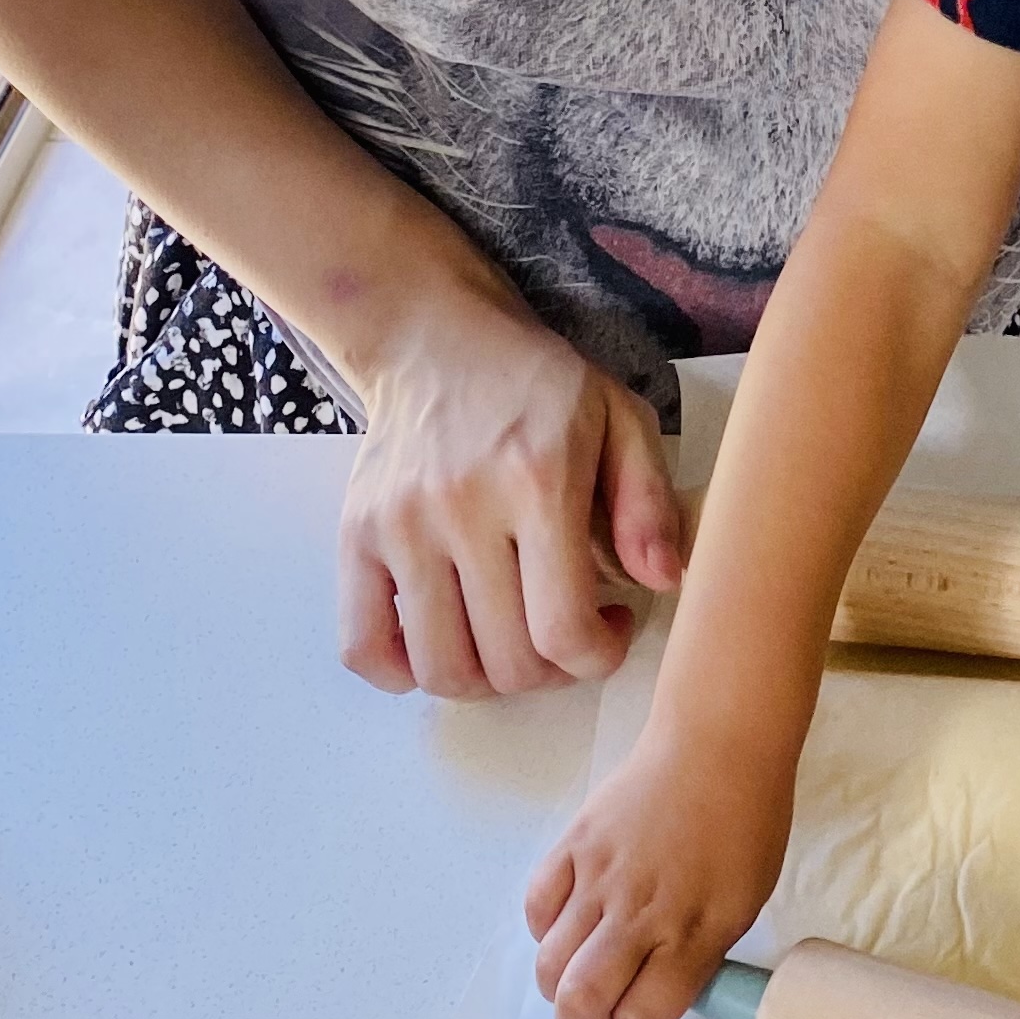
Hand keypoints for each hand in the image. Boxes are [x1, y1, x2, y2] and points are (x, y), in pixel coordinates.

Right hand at [337, 269, 685, 697]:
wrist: (436, 337)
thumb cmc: (538, 385)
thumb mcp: (619, 416)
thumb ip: (649, 500)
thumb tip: (664, 580)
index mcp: (537, 482)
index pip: (562, 629)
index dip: (597, 657)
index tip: (611, 627)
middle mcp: (462, 509)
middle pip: (507, 662)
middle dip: (553, 671)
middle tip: (566, 631)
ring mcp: (400, 528)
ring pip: (442, 669)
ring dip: (488, 681)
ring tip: (513, 639)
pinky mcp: (356, 538)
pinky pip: (364, 648)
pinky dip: (405, 673)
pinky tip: (449, 640)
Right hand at [523, 719, 797, 1018]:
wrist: (717, 744)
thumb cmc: (745, 826)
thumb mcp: (742, 905)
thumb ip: (697, 958)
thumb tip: (652, 995)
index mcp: (694, 933)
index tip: (645, 1009)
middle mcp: (641, 913)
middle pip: (579, 1004)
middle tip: (598, 1009)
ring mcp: (600, 878)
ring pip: (548, 965)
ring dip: (560, 981)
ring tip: (584, 964)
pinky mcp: (572, 844)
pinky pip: (536, 908)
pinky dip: (547, 927)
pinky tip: (572, 919)